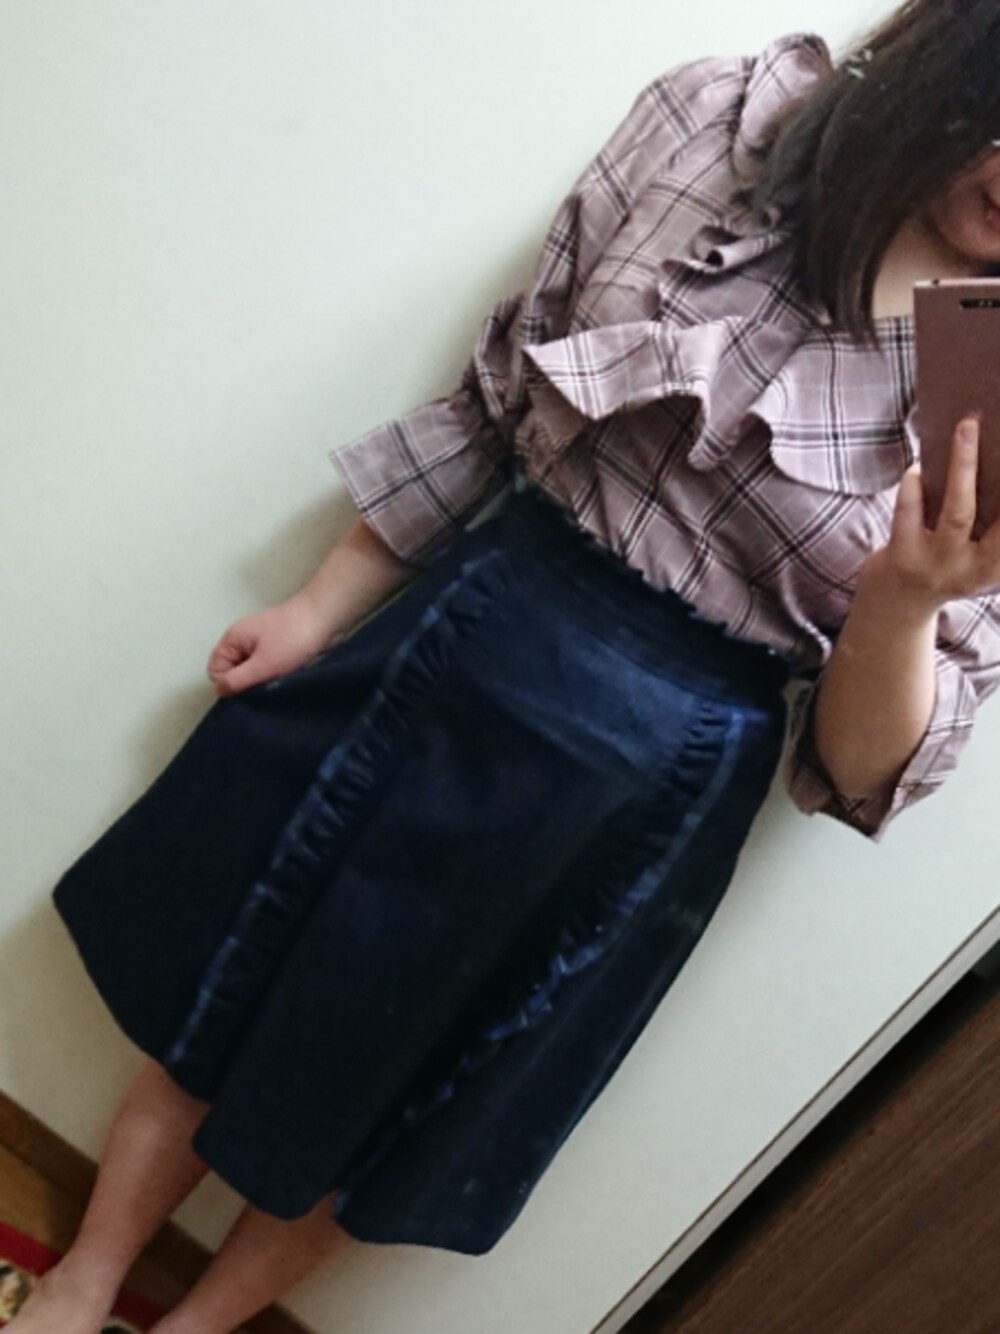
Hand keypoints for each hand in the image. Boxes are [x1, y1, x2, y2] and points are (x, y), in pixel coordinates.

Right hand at [206, 593, 343, 697]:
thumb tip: (219, 692)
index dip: (229, 685)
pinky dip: (274, 677)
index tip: (249, 691)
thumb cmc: (293, 638)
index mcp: (232, 639)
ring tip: (278, 686)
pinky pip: (268, 669)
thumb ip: (237, 680)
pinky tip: (286, 681)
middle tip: (265, 692)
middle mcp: (243, 641)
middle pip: (233, 673)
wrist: (328, 617)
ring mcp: (262, 645)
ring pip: (252, 673)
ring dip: (262, 682)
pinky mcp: (280, 650)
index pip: (216, 672)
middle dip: (246, 685)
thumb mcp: (262, 665)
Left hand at [868, 413, 999, 610]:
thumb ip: (988, 521)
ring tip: (968, 426)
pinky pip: (909, 511)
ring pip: (958, 511)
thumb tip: (993, 455)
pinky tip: (918, 467)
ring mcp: (937, 565)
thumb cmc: (942, 563)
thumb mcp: (975, 550)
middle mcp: (973, 570)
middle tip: (992, 430)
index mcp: (996, 567)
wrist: (894, 604)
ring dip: (963, 463)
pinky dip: (914, 482)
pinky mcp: (902, 557)